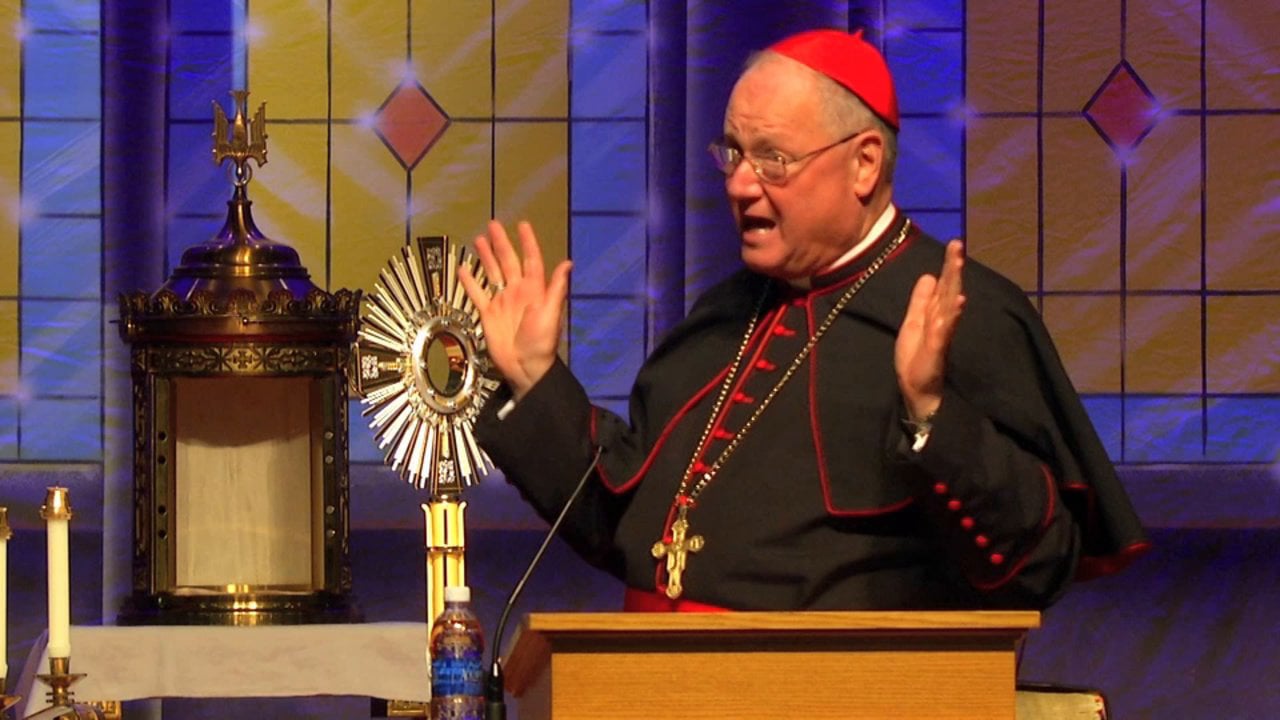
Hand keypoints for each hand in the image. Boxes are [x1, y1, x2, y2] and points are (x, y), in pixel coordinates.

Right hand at [459, 220, 571, 398]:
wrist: (525, 367)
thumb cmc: (541, 342)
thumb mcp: (551, 313)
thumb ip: (556, 287)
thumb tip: (568, 263)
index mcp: (534, 289)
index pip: (531, 260)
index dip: (528, 242)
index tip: (523, 225)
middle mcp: (518, 291)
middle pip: (508, 261)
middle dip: (501, 243)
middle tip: (493, 225)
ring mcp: (502, 301)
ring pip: (492, 273)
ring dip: (486, 257)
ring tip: (478, 240)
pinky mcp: (488, 314)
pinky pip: (478, 294)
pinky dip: (470, 282)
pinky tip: (462, 268)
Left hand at [895, 239, 965, 420]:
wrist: (917, 389)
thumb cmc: (916, 357)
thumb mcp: (913, 323)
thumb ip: (921, 301)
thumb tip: (929, 276)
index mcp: (935, 312)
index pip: (944, 284)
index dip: (949, 265)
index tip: (955, 243)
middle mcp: (942, 319)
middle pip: (949, 288)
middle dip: (953, 266)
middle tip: (958, 244)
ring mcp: (941, 333)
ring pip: (949, 304)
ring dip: (954, 284)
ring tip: (958, 264)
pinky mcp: (938, 347)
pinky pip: (945, 328)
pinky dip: (952, 315)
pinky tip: (958, 301)